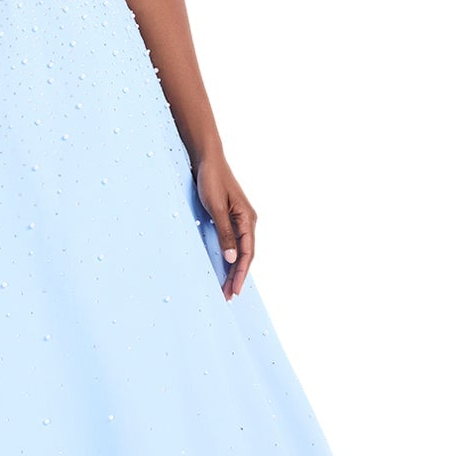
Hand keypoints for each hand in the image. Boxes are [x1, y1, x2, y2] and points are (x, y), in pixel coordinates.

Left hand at [195, 153, 256, 300]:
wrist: (208, 159)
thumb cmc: (211, 180)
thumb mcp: (216, 208)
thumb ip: (225, 233)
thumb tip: (232, 258)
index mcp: (248, 219)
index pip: (247, 253)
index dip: (241, 274)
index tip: (234, 291)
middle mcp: (248, 221)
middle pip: (246, 255)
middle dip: (237, 277)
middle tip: (228, 296)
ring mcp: (241, 219)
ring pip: (241, 250)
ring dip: (234, 269)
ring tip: (227, 288)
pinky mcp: (232, 217)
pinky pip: (235, 242)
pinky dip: (231, 257)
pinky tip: (226, 267)